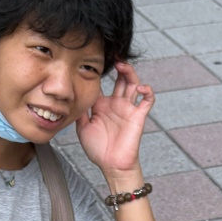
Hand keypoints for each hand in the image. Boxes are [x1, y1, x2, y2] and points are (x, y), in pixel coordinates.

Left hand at [76, 61, 153, 178]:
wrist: (111, 165)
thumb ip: (81, 110)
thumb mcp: (82, 127)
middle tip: (114, 55)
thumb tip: (73, 95)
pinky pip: (147, 100)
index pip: (103, 83)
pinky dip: (148, 91)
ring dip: (130, 73)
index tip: (95, 59)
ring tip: (123, 65)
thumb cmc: (98, 150)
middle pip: (120, 79)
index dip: (100, 71)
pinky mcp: (138, 116)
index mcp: (102, 105)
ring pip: (133, 84)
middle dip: (118, 66)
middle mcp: (116, 104)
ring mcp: (128, 108)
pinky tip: (141, 87)